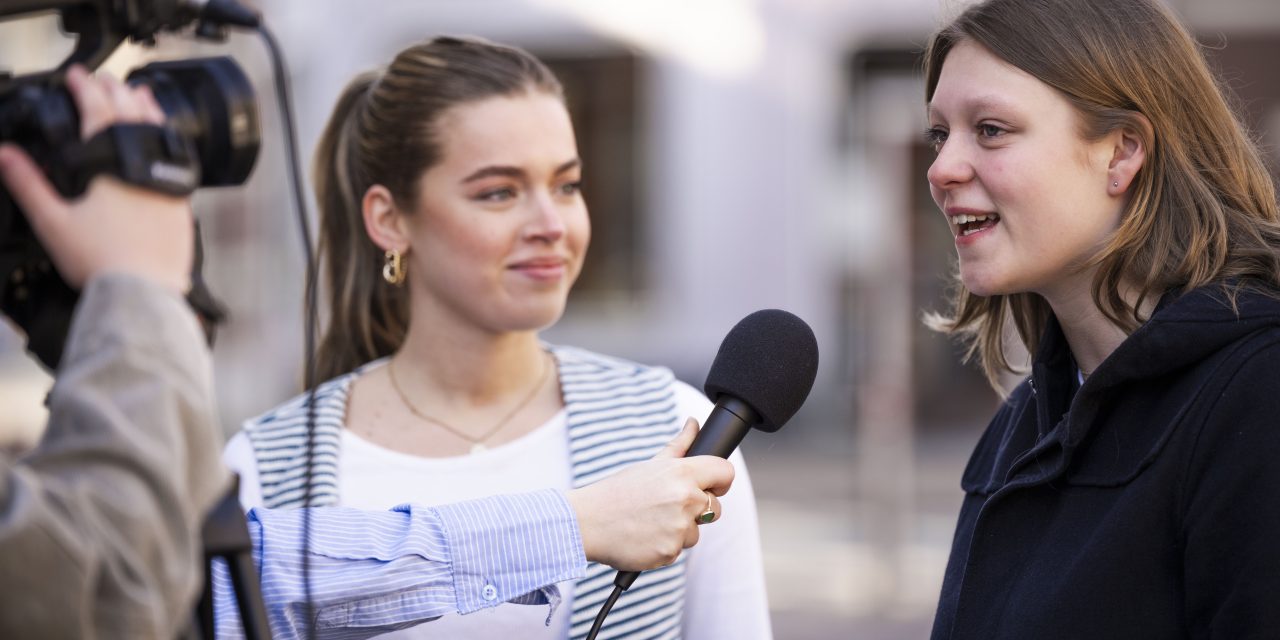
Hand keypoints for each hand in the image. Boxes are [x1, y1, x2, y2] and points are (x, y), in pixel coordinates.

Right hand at [0, 65, 193, 292]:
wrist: (144, 292)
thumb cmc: (100, 262)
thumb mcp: (52, 221)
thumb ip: (27, 183)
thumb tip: (3, 153)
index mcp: (109, 165)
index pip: (96, 111)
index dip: (84, 88)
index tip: (76, 74)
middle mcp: (142, 167)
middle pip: (131, 115)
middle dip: (114, 90)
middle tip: (103, 78)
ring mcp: (167, 182)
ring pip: (160, 133)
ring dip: (146, 108)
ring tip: (138, 93)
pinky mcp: (182, 201)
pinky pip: (178, 159)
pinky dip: (168, 140)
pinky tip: (166, 140)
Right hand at [566, 417, 734, 570]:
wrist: (586, 523)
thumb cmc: (617, 491)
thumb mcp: (649, 465)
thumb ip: (679, 446)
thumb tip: (693, 424)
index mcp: (681, 473)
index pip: (725, 472)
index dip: (720, 480)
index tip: (711, 485)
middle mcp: (685, 499)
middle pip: (716, 507)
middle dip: (698, 509)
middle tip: (667, 506)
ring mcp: (678, 528)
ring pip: (696, 532)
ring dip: (679, 530)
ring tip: (650, 522)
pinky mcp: (670, 552)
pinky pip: (678, 550)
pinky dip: (664, 546)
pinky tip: (644, 536)